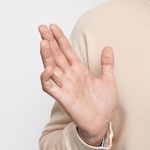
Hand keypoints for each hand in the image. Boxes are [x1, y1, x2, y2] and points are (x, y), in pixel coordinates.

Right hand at [38, 23, 116, 145]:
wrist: (102, 123)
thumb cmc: (103, 104)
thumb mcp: (108, 80)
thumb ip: (107, 64)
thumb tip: (108, 47)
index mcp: (79, 70)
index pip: (66, 51)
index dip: (60, 39)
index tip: (52, 26)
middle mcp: (70, 76)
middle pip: (56, 55)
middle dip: (49, 41)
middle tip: (41, 27)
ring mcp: (65, 86)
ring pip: (51, 68)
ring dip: (46, 56)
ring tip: (42, 42)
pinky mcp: (63, 98)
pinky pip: (50, 87)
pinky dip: (46, 78)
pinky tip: (47, 68)